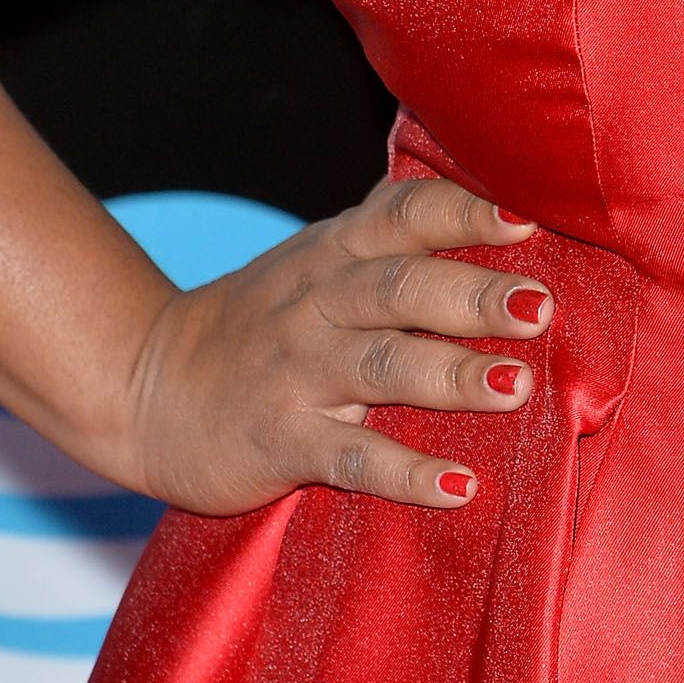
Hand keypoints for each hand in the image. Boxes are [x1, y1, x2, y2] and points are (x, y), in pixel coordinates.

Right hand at [118, 179, 552, 515]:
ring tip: (516, 388)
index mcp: (334, 253)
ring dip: (454, 376)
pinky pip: (351, 458)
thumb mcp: (313, 259)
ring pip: (384, 366)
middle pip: (404, 288)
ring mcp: (297, 373)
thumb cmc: (257, 321)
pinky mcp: (279, 442)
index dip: (464, 213)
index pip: (403, 215)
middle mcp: (318, 304)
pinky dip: (406, 474)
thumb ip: (387, 229)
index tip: (527, 222)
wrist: (143, 387)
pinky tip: (458, 488)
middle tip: (540, 308)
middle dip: (475, 296)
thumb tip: (485, 194)